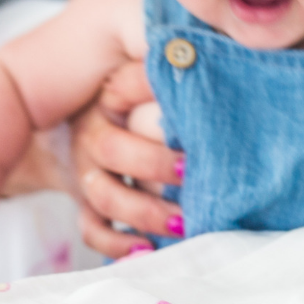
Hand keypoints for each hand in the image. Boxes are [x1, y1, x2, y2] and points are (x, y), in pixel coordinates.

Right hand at [69, 60, 183, 257]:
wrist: (87, 128)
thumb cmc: (148, 101)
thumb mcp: (154, 74)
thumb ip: (178, 66)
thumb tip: (217, 53)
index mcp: (110, 98)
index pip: (120, 90)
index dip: (148, 96)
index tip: (189, 118)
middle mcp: (93, 134)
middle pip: (111, 151)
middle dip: (153, 165)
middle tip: (193, 176)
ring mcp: (88, 172)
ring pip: (102, 196)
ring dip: (143, 212)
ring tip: (183, 224)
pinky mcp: (89, 204)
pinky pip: (91, 228)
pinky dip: (116, 245)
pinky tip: (147, 251)